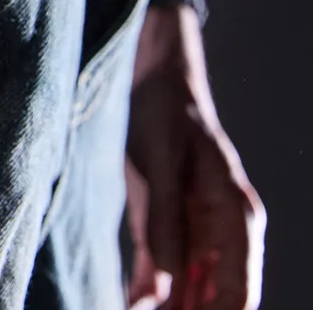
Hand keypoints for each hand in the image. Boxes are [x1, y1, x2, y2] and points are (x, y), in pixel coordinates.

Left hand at [125, 5, 265, 307]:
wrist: (153, 81)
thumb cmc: (166, 113)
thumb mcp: (163, 161)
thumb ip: (166, 217)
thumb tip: (171, 278)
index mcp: (235, 219)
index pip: (239, 293)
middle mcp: (219, 235)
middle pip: (212, 301)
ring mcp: (191, 234)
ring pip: (186, 294)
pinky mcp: (162, 228)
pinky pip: (158, 273)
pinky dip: (147, 295)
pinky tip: (129, 305)